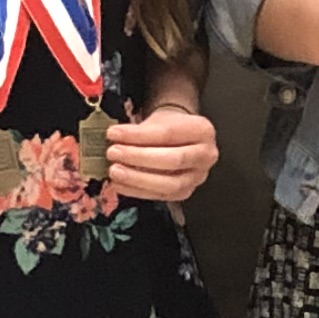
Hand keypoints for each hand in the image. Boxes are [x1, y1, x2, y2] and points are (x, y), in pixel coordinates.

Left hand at [98, 101, 218, 202]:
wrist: (183, 139)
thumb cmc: (170, 127)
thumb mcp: (158, 121)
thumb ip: (140, 131)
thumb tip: (113, 139)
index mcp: (202, 131)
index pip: (168, 134)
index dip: (138, 135)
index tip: (113, 133)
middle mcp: (206, 156)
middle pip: (173, 160)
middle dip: (139, 157)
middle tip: (113, 153)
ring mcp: (198, 177)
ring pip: (169, 184)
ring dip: (138, 179)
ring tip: (114, 171)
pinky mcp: (186, 193)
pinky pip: (161, 196)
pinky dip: (137, 191)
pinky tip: (119, 184)